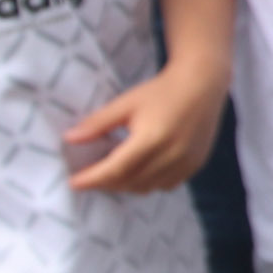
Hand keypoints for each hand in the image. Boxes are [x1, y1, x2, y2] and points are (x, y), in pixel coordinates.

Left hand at [65, 63, 228, 192]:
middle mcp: (171, 156)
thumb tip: (69, 139)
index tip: (73, 182)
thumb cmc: (162, 90)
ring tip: (112, 175)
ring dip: (126, 186)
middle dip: (106, 184)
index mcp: (151, 139)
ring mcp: (186, 163)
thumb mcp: (126, 103)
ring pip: (148, 188)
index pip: (115, 170)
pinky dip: (148, 183)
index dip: (93, 179)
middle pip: (130, 182)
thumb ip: (98, 123)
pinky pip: (166, 185)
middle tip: (90, 177)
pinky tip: (140, 171)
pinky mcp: (195, 165)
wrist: (203, 84)